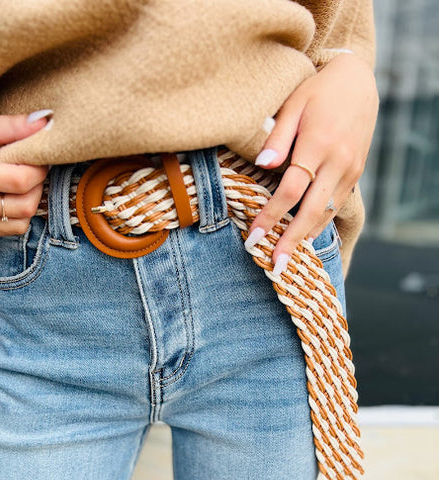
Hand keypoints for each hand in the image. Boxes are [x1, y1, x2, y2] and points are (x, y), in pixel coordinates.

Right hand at [0, 105, 52, 236]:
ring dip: (30, 201)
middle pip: (25, 206)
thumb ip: (15, 126)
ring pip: (22, 222)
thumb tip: (48, 123)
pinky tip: (9, 194)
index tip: (39, 157)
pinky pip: (11, 229)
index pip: (20, 181)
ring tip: (20, 181)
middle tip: (32, 168)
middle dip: (37, 186)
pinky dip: (18, 213)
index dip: (39, 168)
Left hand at [245, 54, 378, 272]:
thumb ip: (277, 137)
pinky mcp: (355, 174)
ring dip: (305, 239)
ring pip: (326, 213)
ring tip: (286, 260)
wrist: (358, 82)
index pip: (290, 190)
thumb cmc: (317, 91)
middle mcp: (338, 162)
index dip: (271, 216)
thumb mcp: (293, 105)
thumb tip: (261, 165)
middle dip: (291, 241)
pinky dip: (319, 225)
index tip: (253, 237)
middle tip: (275, 266)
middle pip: (311, 211)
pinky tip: (304, 239)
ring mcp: (350, 171)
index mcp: (318, 144)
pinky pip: (335, 206)